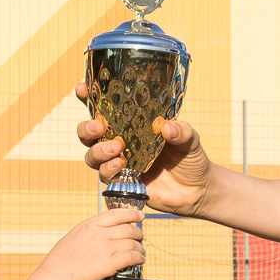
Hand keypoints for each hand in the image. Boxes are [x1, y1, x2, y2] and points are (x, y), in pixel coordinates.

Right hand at [39, 207, 145, 279]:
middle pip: (129, 229)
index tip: (140, 216)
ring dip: (140, 248)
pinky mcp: (108, 264)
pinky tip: (140, 260)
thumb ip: (91, 231)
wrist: (56, 276)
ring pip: (133, 243)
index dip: (132, 214)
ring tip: (141, 253)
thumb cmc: (61, 259)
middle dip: (138, 234)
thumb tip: (105, 231)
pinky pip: (131, 257)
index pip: (117, 214)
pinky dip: (139, 258)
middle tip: (139, 239)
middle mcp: (100, 234)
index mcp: (91, 224)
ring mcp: (105, 248)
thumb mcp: (75, 235)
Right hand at [76, 81, 212, 216]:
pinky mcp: (123, 183)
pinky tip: (120, 165)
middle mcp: (120, 142)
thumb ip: (181, 130)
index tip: (81, 89)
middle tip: (98, 127)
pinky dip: (108, 170)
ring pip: (92, 156)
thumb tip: (165, 127)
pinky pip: (106, 176)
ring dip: (98, 151)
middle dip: (86, 128)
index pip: (105, 109)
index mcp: (131, 125)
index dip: (89, 98)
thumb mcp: (190, 139)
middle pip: (88, 134)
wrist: (197, 190)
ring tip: (116, 148)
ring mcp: (120, 163)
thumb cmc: (191, 158)